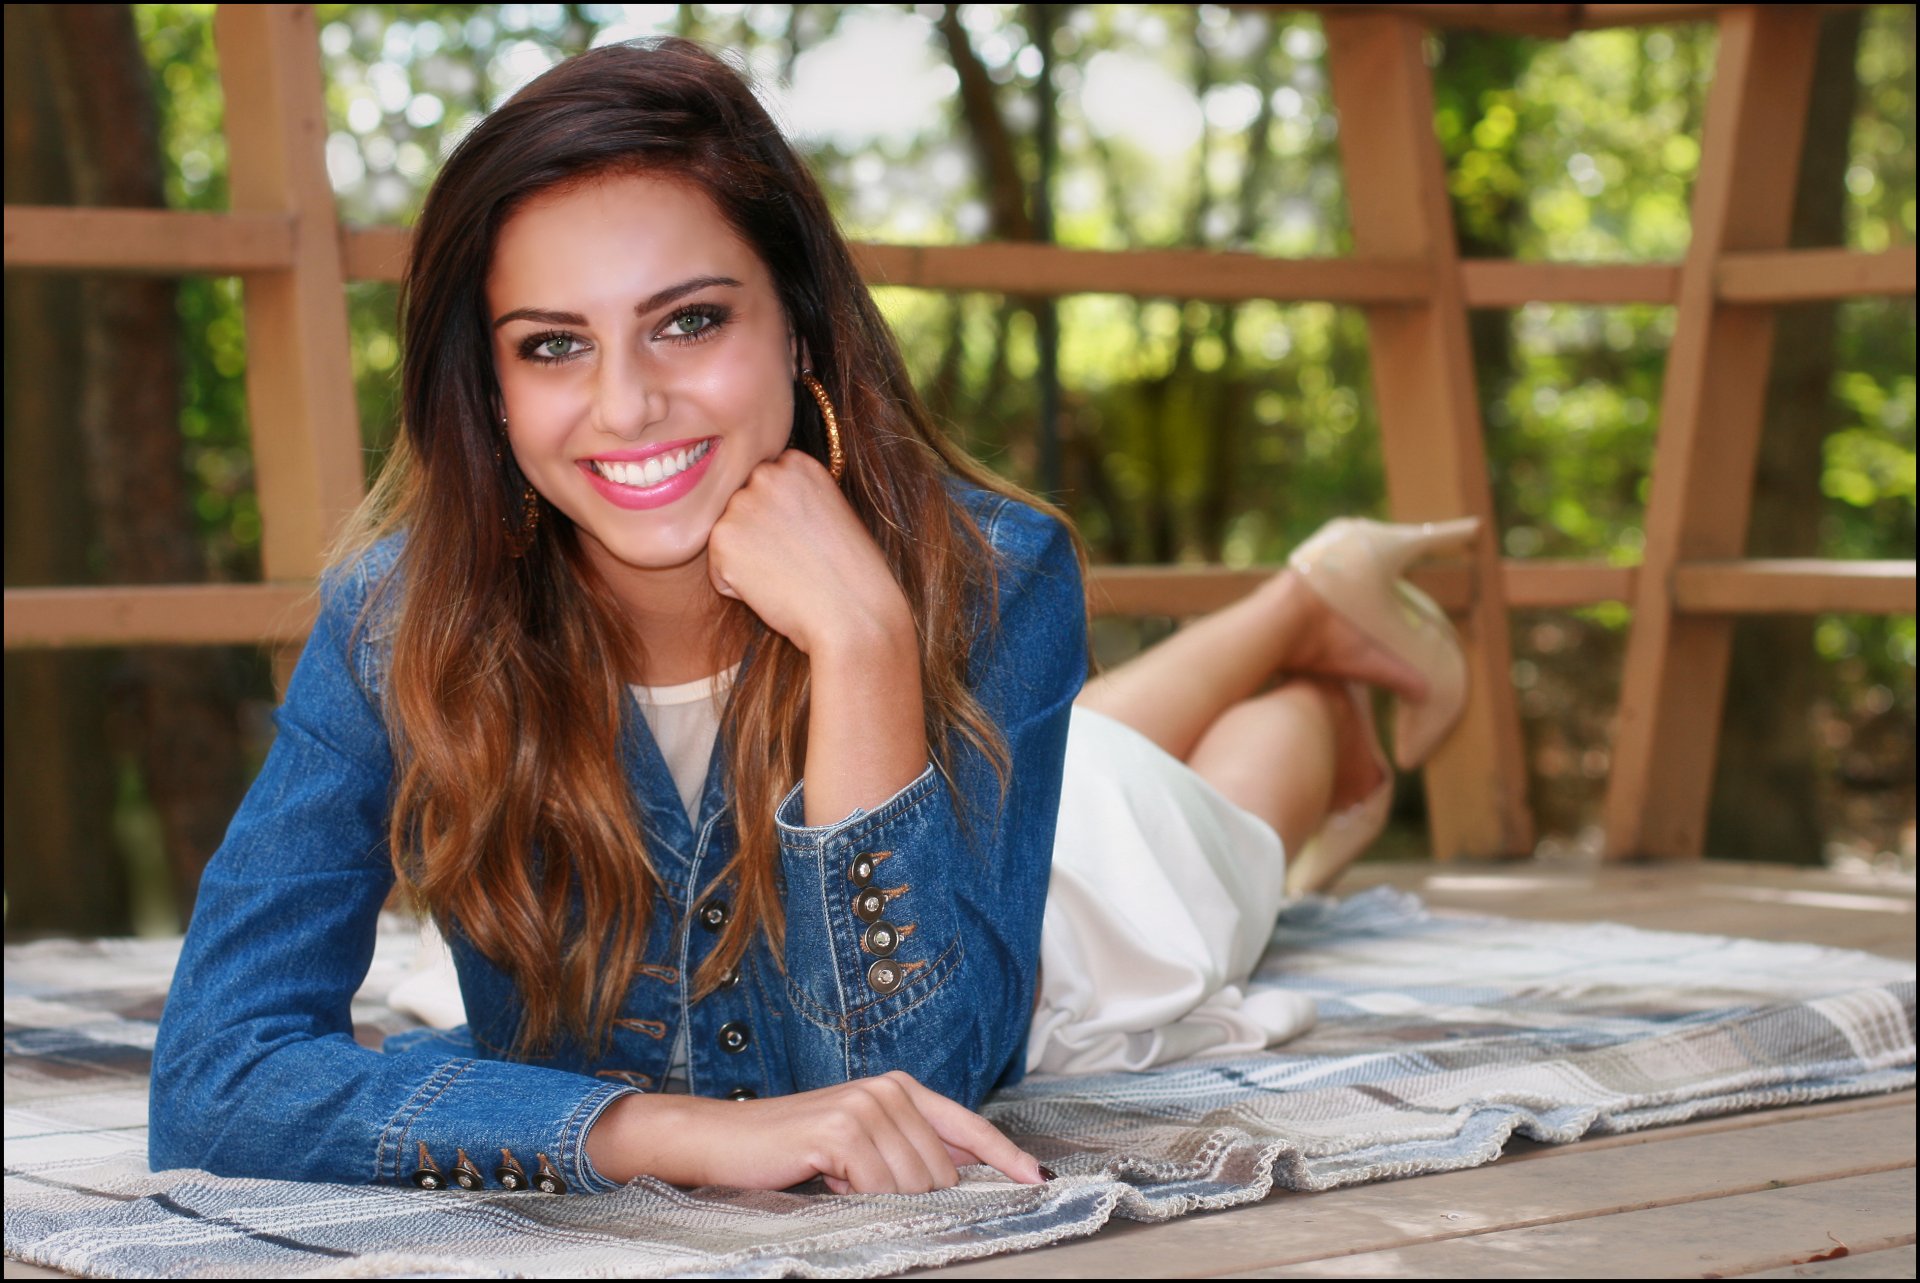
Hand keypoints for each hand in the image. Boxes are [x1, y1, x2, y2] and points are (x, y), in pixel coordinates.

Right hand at [586, 1071, 1049, 1193]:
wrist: (721, 1140)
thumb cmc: (789, 1149)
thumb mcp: (858, 1146)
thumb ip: (907, 1152)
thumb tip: (957, 1179)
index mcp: (899, 1089)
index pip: (969, 1126)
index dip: (1006, 1157)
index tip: (1038, 1179)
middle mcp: (888, 1090)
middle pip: (942, 1170)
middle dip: (917, 1197)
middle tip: (860, 1190)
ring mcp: (866, 1106)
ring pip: (913, 1185)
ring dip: (880, 1200)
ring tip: (838, 1184)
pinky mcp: (841, 1131)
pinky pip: (879, 1189)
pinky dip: (859, 1201)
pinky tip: (827, 1184)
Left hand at [706, 449, 909, 654]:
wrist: (853, 614)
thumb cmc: (851, 574)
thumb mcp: (831, 512)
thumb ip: (794, 497)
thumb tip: (760, 508)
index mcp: (796, 463)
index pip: (765, 486)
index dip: (780, 518)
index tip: (804, 538)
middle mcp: (766, 474)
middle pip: (742, 506)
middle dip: (757, 533)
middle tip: (795, 560)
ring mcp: (741, 505)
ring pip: (728, 536)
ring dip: (747, 560)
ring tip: (787, 575)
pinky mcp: (722, 539)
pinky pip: (718, 569)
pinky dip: (736, 587)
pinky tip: (772, 590)